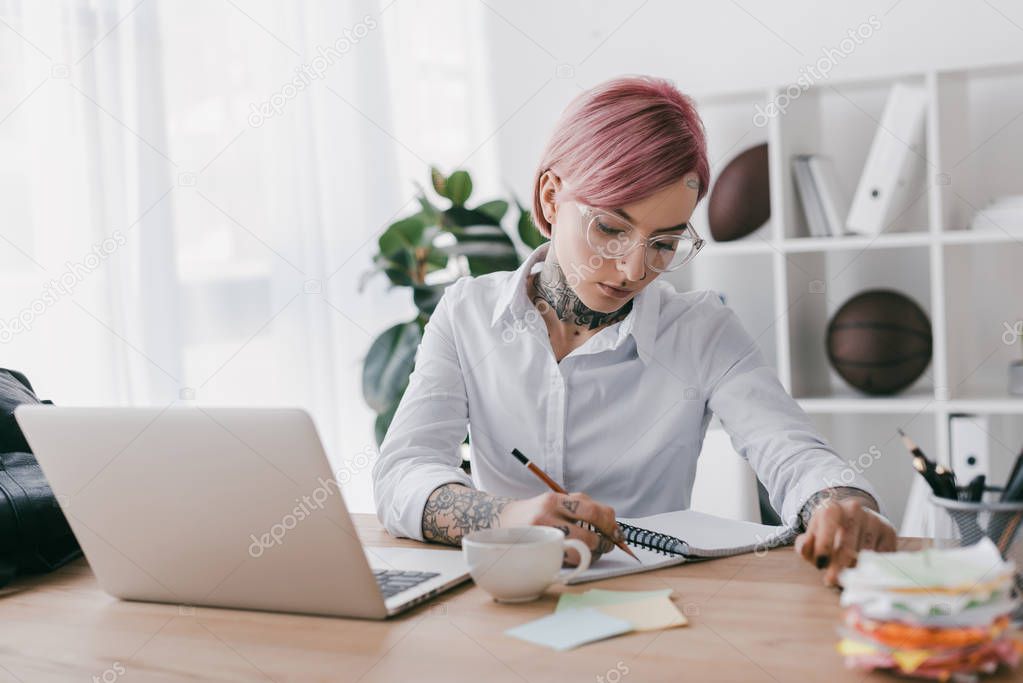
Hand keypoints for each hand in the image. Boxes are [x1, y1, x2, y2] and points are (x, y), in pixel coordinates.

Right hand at [499, 491, 621, 565]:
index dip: (611, 524)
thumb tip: (612, 524)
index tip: (617, 531)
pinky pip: (567, 561)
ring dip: (594, 554)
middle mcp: (546, 517)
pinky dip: (579, 560)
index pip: (593, 511)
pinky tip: (580, 557)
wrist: (502, 522)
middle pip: (589, 534)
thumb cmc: (536, 512)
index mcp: (554, 499)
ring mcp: (541, 537)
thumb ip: (581, 507)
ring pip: (579, 552)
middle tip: (609, 544)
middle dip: (605, 542)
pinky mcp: (538, 554)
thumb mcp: (554, 500)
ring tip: (595, 551)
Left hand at [795, 495, 896, 586]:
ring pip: (865, 554)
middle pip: (848, 544)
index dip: (824, 545)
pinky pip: (881, 557)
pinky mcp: (889, 531)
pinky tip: (863, 574)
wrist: (853, 519)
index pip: (828, 523)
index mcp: (832, 507)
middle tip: (832, 581)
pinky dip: (872, 568)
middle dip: (838, 566)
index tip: (820, 564)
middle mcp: (855, 509)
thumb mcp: (813, 535)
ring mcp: (874, 519)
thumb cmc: (828, 532)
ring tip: (846, 579)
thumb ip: (805, 545)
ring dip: (855, 570)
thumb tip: (804, 550)